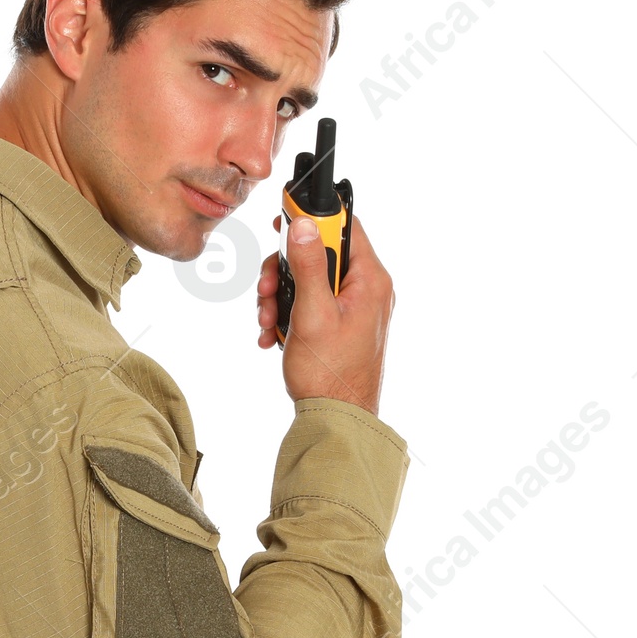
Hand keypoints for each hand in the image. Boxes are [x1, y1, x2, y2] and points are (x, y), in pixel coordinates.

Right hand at [257, 212, 392, 416]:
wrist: (337, 418)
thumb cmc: (330, 372)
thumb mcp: (312, 312)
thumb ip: (308, 264)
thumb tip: (304, 223)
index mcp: (370, 280)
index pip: (346, 227)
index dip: (312, 219)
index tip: (283, 219)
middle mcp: (367, 290)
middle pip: (319, 255)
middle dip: (285, 271)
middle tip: (266, 291)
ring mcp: (354, 309)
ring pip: (310, 282)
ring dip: (280, 297)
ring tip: (268, 321)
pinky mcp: (341, 327)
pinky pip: (311, 305)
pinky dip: (288, 315)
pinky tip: (274, 335)